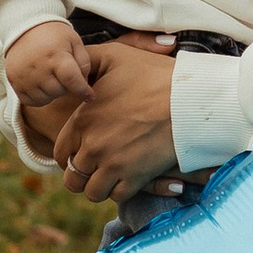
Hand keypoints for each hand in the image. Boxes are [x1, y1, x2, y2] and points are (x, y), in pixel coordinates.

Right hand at [5, 17, 94, 107]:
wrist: (25, 27)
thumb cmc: (54, 36)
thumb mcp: (75, 42)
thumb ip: (84, 63)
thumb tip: (85, 86)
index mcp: (56, 55)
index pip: (71, 80)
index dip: (83, 91)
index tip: (90, 96)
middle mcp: (38, 66)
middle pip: (59, 91)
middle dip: (66, 87)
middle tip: (63, 75)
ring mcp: (24, 75)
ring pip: (45, 99)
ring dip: (52, 93)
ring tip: (51, 77)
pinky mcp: (13, 81)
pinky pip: (30, 101)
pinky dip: (39, 97)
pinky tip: (41, 84)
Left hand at [51, 37, 179, 201]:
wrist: (191, 98)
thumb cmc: (154, 74)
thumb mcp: (115, 56)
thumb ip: (87, 60)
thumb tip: (74, 68)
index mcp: (82, 121)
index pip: (61, 152)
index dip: (70, 153)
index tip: (83, 149)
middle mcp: (93, 147)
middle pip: (73, 178)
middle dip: (82, 173)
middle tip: (96, 165)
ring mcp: (114, 165)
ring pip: (93, 192)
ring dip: (100, 185)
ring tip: (111, 174)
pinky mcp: (136, 178)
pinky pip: (117, 197)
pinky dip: (121, 190)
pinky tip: (129, 176)